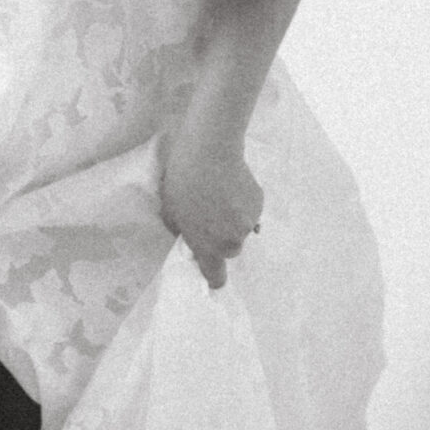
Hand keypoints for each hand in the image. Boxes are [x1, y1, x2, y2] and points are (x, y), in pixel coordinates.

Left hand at [157, 122, 263, 291]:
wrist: (209, 151)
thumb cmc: (182, 182)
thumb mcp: (171, 212)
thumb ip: (182, 232)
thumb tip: (189, 235)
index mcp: (208, 247)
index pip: (216, 277)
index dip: (214, 278)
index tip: (212, 276)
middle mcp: (232, 241)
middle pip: (230, 249)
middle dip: (221, 238)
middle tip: (209, 216)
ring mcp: (248, 223)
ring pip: (241, 229)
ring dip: (232, 219)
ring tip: (220, 195)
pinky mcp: (259, 204)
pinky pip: (250, 212)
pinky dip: (243, 205)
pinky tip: (232, 186)